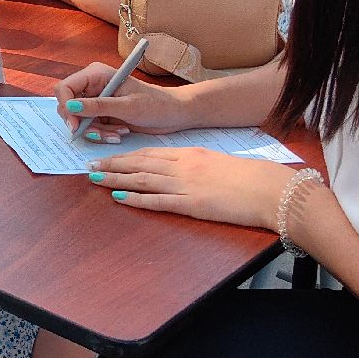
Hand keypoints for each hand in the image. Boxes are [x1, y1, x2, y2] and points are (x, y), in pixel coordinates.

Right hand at [55, 61, 192, 141]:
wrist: (173, 114)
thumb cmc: (156, 104)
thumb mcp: (128, 106)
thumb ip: (97, 106)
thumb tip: (70, 107)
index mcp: (96, 75)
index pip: (64, 88)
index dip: (65, 106)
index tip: (75, 125)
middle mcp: (93, 86)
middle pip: (68, 106)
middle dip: (82, 123)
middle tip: (99, 133)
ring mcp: (96, 101)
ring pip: (78, 121)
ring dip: (96, 131)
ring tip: (118, 133)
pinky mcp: (101, 114)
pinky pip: (90, 128)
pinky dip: (102, 134)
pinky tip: (119, 133)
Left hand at [87, 149, 299, 229]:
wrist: (268, 189)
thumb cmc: (249, 178)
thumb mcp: (218, 162)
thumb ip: (197, 164)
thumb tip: (181, 169)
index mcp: (190, 154)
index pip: (150, 152)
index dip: (126, 155)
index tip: (109, 156)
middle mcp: (182, 166)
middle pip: (139, 163)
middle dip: (113, 165)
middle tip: (90, 166)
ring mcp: (184, 185)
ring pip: (142, 179)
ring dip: (116, 179)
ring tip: (95, 179)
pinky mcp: (190, 204)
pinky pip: (156, 201)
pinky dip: (135, 200)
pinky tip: (119, 199)